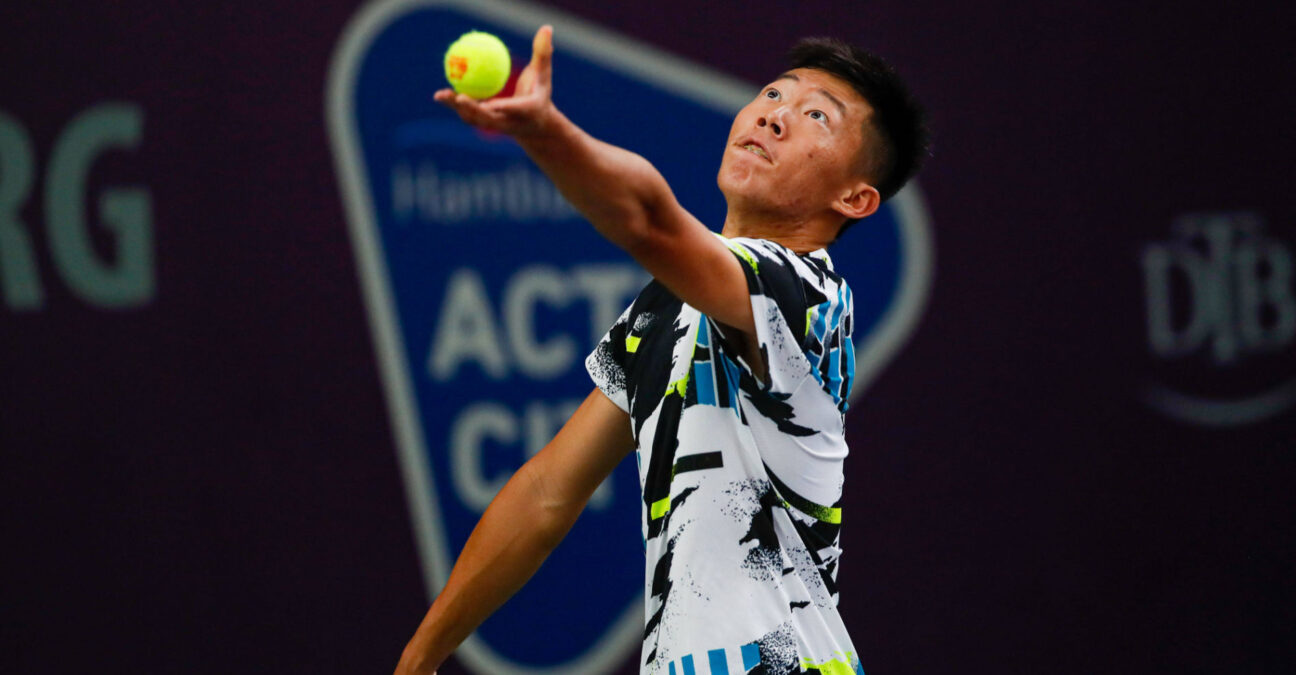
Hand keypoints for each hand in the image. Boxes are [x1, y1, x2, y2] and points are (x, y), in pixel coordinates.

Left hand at [434, 25, 554, 135]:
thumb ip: (543, 53)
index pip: (516, 109)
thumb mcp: (543, 74)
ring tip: (441, 95)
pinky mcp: (484, 125)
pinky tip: (442, 95)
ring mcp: (495, 126)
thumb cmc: (539, 94)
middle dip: (474, 110)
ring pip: (474, 118)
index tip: (490, 104)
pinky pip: (468, 114)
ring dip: (457, 108)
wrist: (534, 126)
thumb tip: (546, 28)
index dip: (503, 107)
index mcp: (528, 111)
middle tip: (460, 97)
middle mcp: (510, 122)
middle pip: (490, 118)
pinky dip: (455, 105)